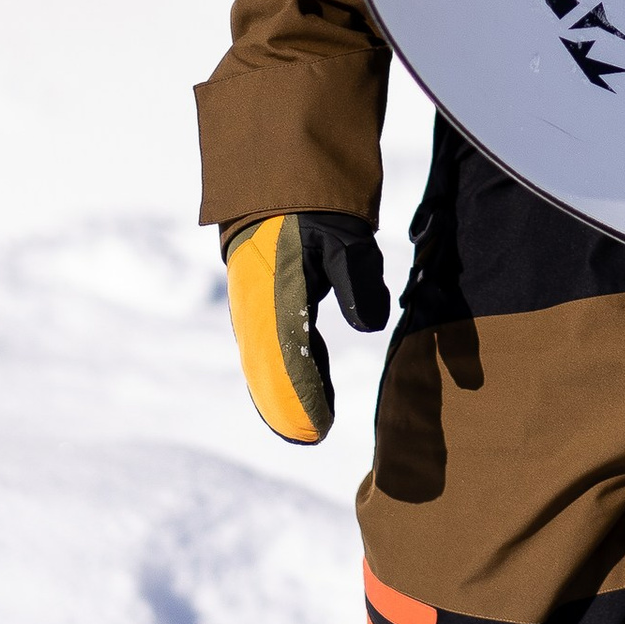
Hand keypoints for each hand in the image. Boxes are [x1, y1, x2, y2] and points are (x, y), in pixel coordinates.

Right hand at [222, 212, 391, 445]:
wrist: (276, 184)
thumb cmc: (314, 211)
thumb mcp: (343, 236)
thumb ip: (357, 278)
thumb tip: (369, 326)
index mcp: (272, 291)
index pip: (285, 355)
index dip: (299, 394)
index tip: (315, 427)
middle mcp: (256, 307)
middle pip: (268, 369)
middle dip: (286, 407)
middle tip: (310, 438)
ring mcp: (255, 311)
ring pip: (267, 365)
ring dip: (285, 397)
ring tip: (309, 429)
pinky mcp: (263, 311)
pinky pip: (273, 353)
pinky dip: (289, 377)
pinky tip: (311, 393)